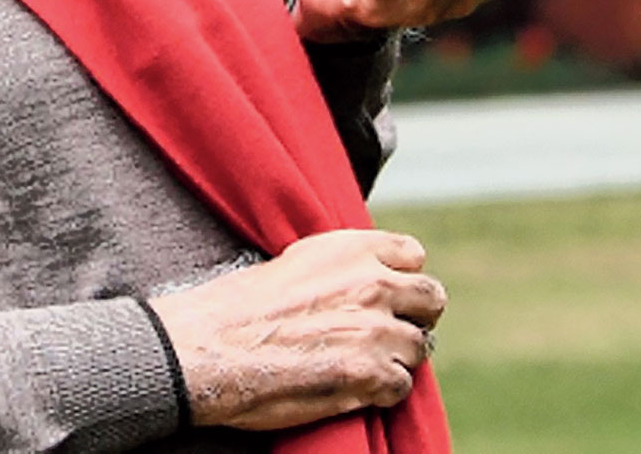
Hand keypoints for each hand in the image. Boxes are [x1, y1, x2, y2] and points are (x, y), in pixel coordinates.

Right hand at [146, 229, 445, 430]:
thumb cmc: (239, 307)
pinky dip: (381, 391)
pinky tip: (352, 388)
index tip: (390, 295)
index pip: (414, 257)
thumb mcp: (297, 261)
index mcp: (353, 248)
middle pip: (432, 300)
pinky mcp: (368, 375)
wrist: (208, 348)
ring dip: (395, 358)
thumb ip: (343, 266)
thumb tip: (372, 277)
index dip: (403, 279)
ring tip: (360, 365)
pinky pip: (401, 386)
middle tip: (388, 333)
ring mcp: (375, 331)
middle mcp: (372, 283)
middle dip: (415, 317)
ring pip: (419, 348)